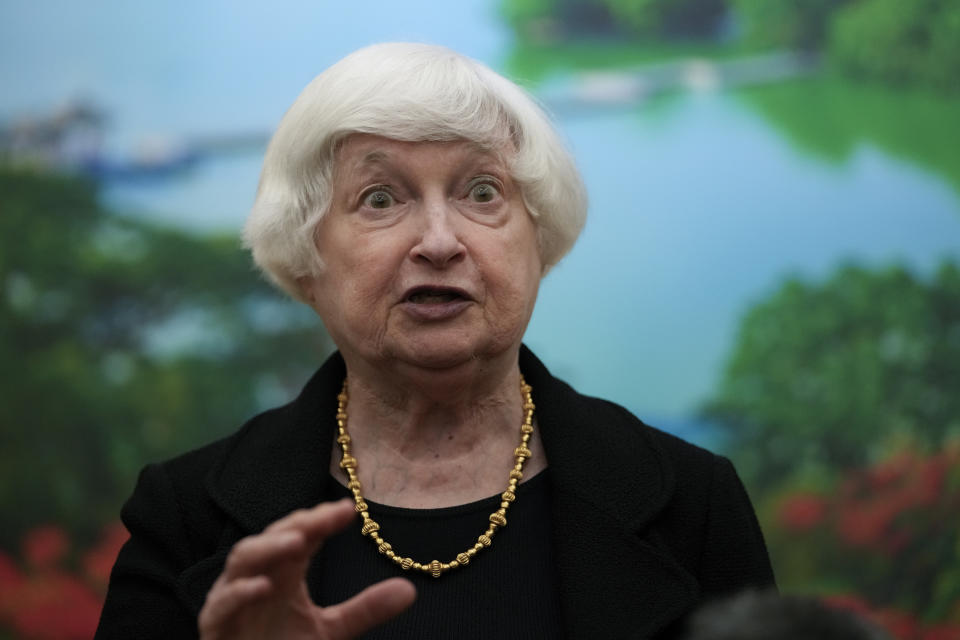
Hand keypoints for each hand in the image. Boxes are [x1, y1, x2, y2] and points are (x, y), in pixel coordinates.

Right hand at [198, 498, 415, 639]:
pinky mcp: (215, 627)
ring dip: (268, 547)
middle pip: (272, 537)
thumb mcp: (332, 632)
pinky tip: (263, 587)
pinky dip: (239, 593)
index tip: (349, 510)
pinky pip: (221, 605)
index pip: (302, 535)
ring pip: (242, 559)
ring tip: (297, 541)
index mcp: (283, 572)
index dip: (322, 519)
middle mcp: (256, 577)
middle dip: (297, 524)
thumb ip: (364, 610)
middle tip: (324, 518)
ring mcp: (232, 600)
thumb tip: (409, 590)